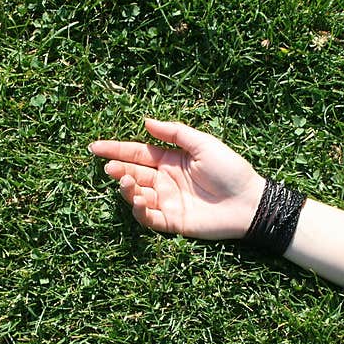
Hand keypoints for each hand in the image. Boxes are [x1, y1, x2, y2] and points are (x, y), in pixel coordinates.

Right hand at [89, 118, 264, 239]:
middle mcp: (165, 181)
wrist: (249, 203)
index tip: (94, 147)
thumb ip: (175, 133)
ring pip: (136, 196)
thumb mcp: (203, 144)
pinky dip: (139, 210)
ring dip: (127, 189)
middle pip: (133, 173)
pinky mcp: (172, 222)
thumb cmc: (230, 170)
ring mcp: (167, 202)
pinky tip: (138, 199)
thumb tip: (146, 122)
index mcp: (170, 161)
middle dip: (118, 170)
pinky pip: (148, 218)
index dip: (115, 149)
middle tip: (110, 167)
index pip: (137, 153)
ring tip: (125, 181)